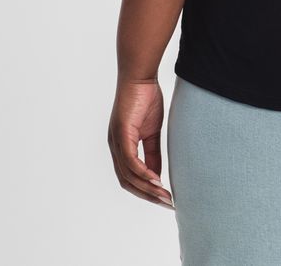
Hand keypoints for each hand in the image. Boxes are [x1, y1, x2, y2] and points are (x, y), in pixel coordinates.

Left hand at [107, 77, 175, 209]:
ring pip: (128, 176)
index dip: (145, 190)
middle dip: (147, 195)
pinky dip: (143, 174)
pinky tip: (156, 180)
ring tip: (164, 196)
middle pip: (127, 182)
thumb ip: (153, 153)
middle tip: (166, 203)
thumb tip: (157, 175)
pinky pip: (130, 161)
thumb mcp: (152, 131)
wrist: (140, 77)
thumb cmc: (145, 99)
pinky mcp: (121, 134)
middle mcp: (114, 148)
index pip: (130, 177)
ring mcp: (116, 142)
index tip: (163, 198)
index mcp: (121, 147)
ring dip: (147, 188)